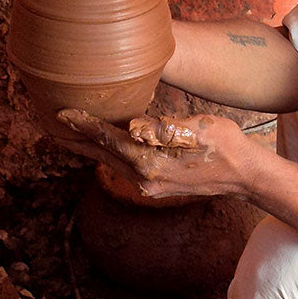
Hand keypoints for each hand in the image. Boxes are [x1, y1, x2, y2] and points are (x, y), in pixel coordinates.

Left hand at [56, 110, 254, 199]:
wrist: (245, 175)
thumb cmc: (227, 146)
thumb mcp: (200, 128)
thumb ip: (164, 127)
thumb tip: (133, 125)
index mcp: (151, 162)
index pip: (109, 139)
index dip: (84, 124)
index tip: (61, 113)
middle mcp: (145, 178)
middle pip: (101, 155)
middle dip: (76, 139)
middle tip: (51, 124)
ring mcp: (150, 186)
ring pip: (110, 162)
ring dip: (90, 147)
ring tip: (70, 132)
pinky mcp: (156, 186)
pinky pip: (123, 166)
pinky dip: (108, 154)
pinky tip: (104, 144)